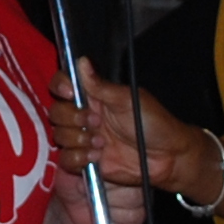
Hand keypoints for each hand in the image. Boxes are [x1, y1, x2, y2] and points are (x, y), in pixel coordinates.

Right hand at [53, 65, 153, 223]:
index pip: (64, 84)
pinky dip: (79, 157)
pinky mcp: (86, 162)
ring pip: (59, 135)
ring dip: (78, 139)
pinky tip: (97, 156)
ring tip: (102, 142)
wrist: (167, 157)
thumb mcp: (128, 100)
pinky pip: (66, 159)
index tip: (71, 93)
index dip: (60, 87)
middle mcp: (85, 115)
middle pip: (56, 112)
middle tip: (95, 122)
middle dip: (72, 117)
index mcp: (94, 96)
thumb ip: (101, 85)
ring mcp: (84, 139)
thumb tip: (81, 62)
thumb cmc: (154, 123)